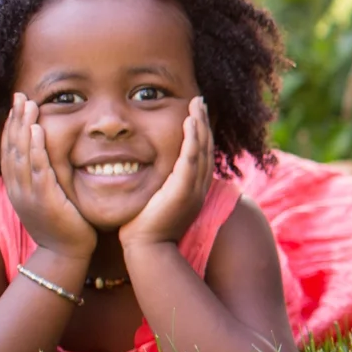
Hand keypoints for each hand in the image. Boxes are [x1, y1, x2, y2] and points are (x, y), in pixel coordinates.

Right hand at [0, 94, 95, 258]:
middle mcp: (18, 188)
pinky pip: (37, 168)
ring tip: (28, 105)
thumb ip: (45, 179)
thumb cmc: (63, 225)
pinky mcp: (44, 199)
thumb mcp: (48, 199)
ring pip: (21, 154)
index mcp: (17, 187)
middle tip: (20, 96)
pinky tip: (36, 131)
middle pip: (11, 147)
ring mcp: (28, 194)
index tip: (17, 105)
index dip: (11, 126)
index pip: (10, 150)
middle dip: (15, 120)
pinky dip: (35, 148)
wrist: (65, 254)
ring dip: (23, 127)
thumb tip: (49, 160)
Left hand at [122, 97, 213, 248]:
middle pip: (207, 148)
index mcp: (193, 190)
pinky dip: (192, 139)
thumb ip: (157, 188)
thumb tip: (144, 174)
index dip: (200, 134)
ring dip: (200, 125)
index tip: (195, 115)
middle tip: (200, 101)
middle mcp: (200, 187)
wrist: (146, 249)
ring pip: (203, 150)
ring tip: (197, 104)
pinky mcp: (185, 189)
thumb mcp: (154, 203)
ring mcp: (195, 188)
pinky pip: (192, 158)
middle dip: (204, 123)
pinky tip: (190, 122)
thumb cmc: (144, 230)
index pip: (201, 156)